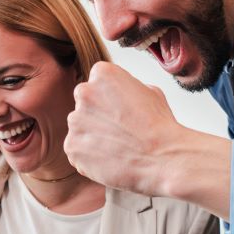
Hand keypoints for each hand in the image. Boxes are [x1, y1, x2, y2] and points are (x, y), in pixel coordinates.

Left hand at [65, 62, 182, 197]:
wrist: (162, 158)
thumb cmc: (160, 126)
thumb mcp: (150, 91)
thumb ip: (126, 88)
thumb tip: (120, 93)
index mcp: (103, 73)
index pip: (97, 83)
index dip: (110, 99)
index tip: (121, 111)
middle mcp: (84, 92)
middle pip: (84, 103)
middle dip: (97, 116)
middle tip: (118, 130)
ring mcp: (75, 120)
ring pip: (79, 127)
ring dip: (92, 136)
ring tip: (116, 147)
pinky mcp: (71, 146)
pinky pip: (76, 150)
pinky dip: (88, 156)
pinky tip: (109, 159)